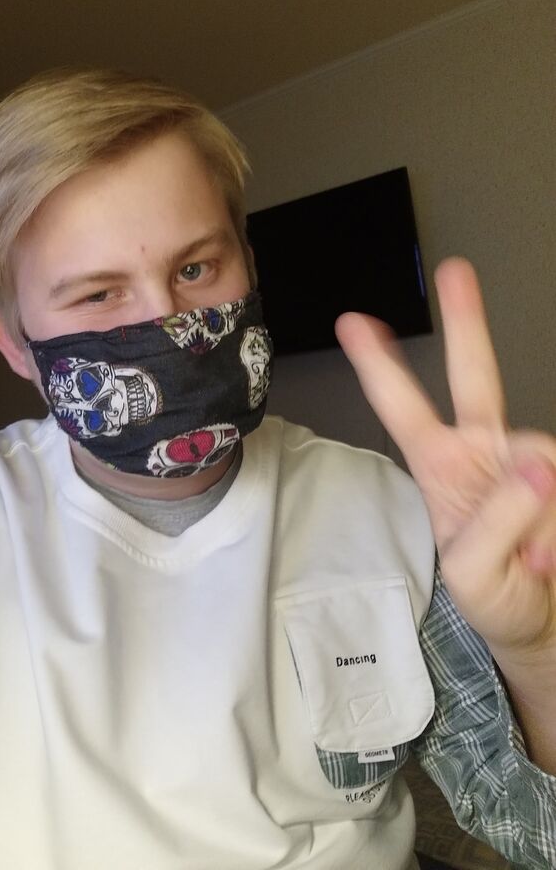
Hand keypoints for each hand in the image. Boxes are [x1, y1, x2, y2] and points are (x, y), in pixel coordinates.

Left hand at [335, 258, 555, 658]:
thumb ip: (496, 522)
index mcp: (442, 466)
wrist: (546, 620)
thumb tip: (537, 468)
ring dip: (541, 524)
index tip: (354, 322)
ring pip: (542, 462)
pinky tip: (551, 560)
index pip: (404, 410)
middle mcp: (485, 449)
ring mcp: (529, 460)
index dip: (381, 368)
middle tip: (454, 271)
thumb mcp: (475, 574)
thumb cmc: (495, 596)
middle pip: (476, 377)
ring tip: (535, 566)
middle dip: (466, 323)